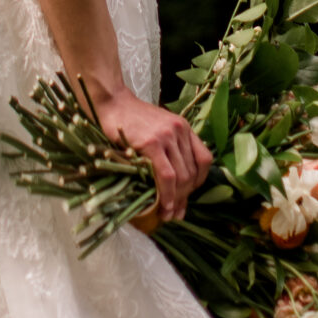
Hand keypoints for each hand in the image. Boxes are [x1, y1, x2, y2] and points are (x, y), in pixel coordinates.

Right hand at [90, 87, 212, 224]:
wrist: (112, 103)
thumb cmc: (131, 120)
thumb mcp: (158, 130)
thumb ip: (169, 151)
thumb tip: (175, 185)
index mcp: (184, 128)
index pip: (204, 159)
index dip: (199, 182)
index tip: (187, 195)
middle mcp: (180, 130)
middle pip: (192, 171)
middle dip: (185, 197)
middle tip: (175, 213)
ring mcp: (167, 136)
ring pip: (182, 176)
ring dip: (177, 200)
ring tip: (167, 214)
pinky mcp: (152, 143)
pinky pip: (166, 175)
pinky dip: (167, 194)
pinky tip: (163, 206)